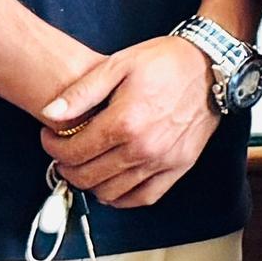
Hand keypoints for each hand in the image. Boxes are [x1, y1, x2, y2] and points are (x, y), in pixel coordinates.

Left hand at [36, 36, 221, 207]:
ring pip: (111, 193)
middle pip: (87, 176)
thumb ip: (81, 92)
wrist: (210, 66)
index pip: (73, 152)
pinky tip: (111, 184)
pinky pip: (144, 198)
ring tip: (85, 166)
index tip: (50, 138)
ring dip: (90, 184)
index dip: (52, 148)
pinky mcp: (179, 167)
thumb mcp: (117, 64)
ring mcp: (163, 161)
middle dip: (66, 168)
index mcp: (124, 122)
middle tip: (63, 155)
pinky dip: (122, 198)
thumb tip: (50, 113)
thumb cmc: (165, 62)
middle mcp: (143, 148)